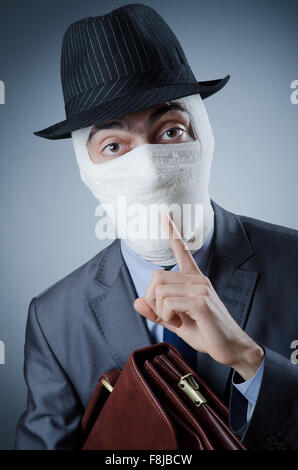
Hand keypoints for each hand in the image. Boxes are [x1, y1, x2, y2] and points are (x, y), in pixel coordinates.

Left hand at [134, 212, 263, 380]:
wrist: (230, 348)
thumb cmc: (206, 333)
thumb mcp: (175, 322)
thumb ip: (156, 312)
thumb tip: (136, 301)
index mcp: (194, 280)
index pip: (182, 251)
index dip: (172, 233)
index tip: (164, 215)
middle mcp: (198, 279)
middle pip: (157, 277)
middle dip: (153, 300)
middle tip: (166, 316)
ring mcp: (200, 288)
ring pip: (160, 290)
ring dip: (160, 311)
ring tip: (176, 320)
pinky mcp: (201, 301)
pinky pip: (168, 302)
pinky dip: (167, 316)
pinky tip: (179, 322)